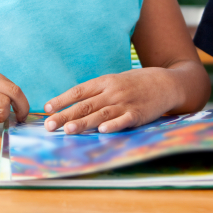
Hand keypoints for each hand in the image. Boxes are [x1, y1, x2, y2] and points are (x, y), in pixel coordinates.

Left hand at [43, 68, 183, 133]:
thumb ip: (96, 92)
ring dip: (83, 123)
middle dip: (65, 115)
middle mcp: (113, 92)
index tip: (47, 108)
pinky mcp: (138, 114)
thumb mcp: (115, 81)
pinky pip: (124, 120)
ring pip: (100, 113)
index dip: (62, 99)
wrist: (165, 82)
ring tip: (67, 130)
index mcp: (105, 82)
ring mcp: (125, 103)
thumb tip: (71, 104)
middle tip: (49, 125)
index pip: (79, 91)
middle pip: (85, 105)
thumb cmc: (136, 84)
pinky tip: (102, 130)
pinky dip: (113, 125)